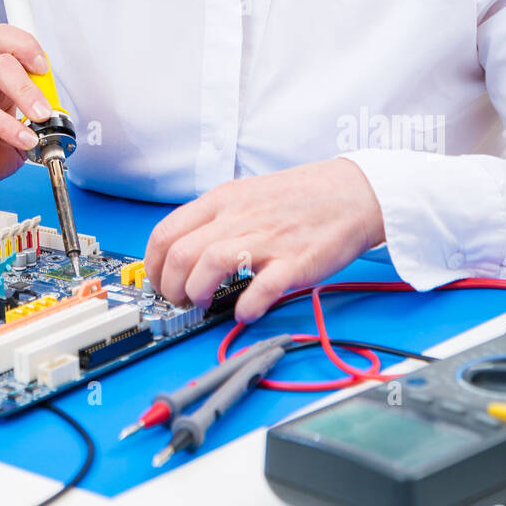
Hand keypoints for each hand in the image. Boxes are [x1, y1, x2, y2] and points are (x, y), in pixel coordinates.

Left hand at [144, 158, 385, 324]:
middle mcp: (239, 217)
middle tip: (180, 300)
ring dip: (198, 292)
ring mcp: (267, 239)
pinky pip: (262, 288)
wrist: (351, 193)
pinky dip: (247, 307)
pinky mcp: (295, 261)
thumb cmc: (297, 197)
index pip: (167, 232)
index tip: (157, 283)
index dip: (153, 265)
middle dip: (170, 286)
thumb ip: (215, 218)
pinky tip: (245, 312)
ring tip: (204, 304)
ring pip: (211, 264)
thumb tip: (182, 251)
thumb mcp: (245, 193)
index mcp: (223, 200)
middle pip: (182, 253)